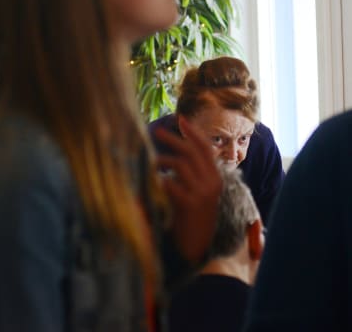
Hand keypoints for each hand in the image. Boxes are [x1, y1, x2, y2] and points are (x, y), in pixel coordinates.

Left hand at [154, 126, 222, 264]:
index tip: (181, 119)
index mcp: (215, 178)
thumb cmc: (191, 216)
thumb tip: (172, 155)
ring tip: (150, 163)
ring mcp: (202, 193)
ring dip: (161, 160)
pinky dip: (159, 179)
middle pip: (191, 151)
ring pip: (180, 163)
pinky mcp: (190, 204)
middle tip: (156, 131)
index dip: (193, 132)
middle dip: (173, 139)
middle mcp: (212, 183)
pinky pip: (171, 182)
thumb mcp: (194, 191)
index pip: (205, 148)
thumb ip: (188, 174)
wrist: (196, 246)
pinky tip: (152, 182)